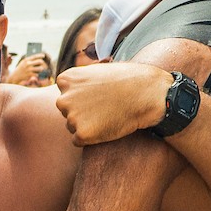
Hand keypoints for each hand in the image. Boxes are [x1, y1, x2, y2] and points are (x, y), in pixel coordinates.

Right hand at [6, 52, 52, 88]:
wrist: (15, 76)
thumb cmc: (20, 68)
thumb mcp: (23, 62)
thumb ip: (29, 60)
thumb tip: (37, 58)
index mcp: (26, 60)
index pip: (35, 56)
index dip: (40, 55)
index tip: (43, 55)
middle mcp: (28, 64)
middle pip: (40, 61)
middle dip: (42, 63)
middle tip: (43, 64)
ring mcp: (29, 69)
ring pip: (40, 68)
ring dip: (41, 69)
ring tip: (40, 69)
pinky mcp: (30, 75)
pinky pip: (37, 74)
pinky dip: (37, 74)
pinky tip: (36, 74)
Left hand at [55, 62, 172, 145]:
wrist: (146, 94)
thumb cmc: (127, 79)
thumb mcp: (98, 69)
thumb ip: (80, 78)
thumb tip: (68, 84)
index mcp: (66, 79)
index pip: (65, 93)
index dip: (82, 96)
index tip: (97, 94)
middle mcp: (64, 98)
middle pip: (66, 111)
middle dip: (80, 111)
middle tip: (103, 107)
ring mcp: (72, 117)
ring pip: (72, 126)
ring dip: (86, 124)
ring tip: (107, 115)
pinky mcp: (82, 134)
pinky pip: (78, 140)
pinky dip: (90, 137)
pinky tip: (106, 126)